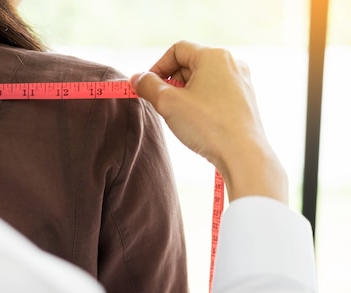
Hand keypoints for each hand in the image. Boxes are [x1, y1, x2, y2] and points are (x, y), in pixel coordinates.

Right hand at [131, 41, 287, 203]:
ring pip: (202, 80)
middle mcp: (231, 63)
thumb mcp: (167, 103)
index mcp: (214, 56)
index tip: (147, 87)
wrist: (242, 154)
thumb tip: (137, 78)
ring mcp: (241, 82)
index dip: (157, 67)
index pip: (177, 50)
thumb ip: (147, 86)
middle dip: (170, 82)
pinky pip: (214, 94)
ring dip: (183, 94)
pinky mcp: (244, 101)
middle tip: (160, 104)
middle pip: (190, 64)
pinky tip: (196, 123)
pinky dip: (199, 103)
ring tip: (178, 116)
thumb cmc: (207, 125)